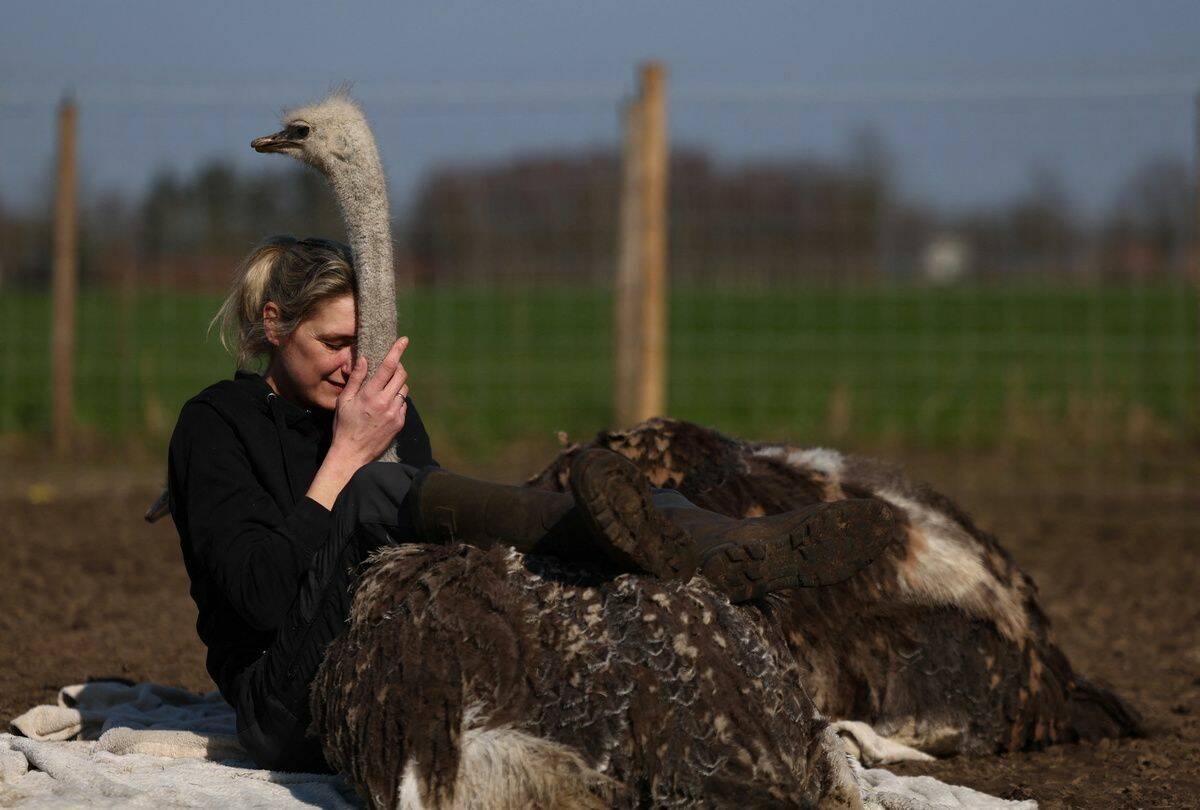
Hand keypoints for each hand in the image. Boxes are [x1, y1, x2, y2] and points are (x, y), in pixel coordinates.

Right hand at [329, 337, 409, 465]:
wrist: (352, 454)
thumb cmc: (343, 425)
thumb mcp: (344, 401)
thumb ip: (355, 379)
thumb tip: (364, 359)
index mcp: (370, 394)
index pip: (388, 367)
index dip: (397, 351)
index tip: (404, 340)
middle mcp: (385, 402)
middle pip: (401, 375)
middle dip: (398, 368)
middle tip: (390, 368)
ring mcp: (395, 413)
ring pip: (404, 390)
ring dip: (398, 385)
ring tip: (385, 390)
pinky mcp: (399, 423)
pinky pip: (403, 405)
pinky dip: (397, 400)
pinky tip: (385, 406)